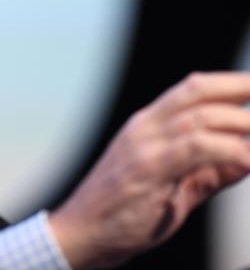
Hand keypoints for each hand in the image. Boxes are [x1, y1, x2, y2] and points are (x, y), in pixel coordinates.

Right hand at [48, 71, 249, 268]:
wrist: (81, 232)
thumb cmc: (122, 212)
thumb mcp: (174, 187)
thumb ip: (210, 172)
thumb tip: (246, 158)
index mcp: (148, 125)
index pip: (192, 89)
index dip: (230, 83)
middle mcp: (144, 127)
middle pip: (197, 92)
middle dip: (241, 89)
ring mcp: (143, 145)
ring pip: (199, 117)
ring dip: (241, 122)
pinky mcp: (146, 168)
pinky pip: (194, 148)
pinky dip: (227, 149)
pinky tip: (247, 158)